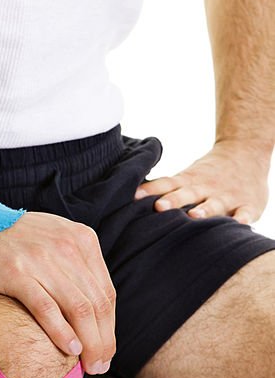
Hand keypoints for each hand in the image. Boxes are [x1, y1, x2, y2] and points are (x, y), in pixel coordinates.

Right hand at [0, 211, 115, 374]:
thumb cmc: (11, 242)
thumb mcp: (53, 241)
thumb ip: (75, 265)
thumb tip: (93, 308)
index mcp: (81, 240)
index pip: (106, 292)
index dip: (109, 327)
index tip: (105, 350)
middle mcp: (66, 247)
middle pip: (97, 304)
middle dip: (103, 340)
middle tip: (100, 366)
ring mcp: (41, 259)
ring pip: (78, 309)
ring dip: (89, 343)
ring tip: (90, 365)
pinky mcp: (15, 272)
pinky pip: (46, 308)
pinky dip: (62, 332)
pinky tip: (70, 350)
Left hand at [134, 139, 270, 223]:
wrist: (246, 153)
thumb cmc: (207, 174)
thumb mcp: (187, 177)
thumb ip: (165, 190)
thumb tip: (130, 202)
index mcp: (188, 181)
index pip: (166, 184)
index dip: (151, 190)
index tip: (134, 196)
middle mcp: (205, 188)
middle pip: (187, 193)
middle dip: (174, 200)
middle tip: (159, 206)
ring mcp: (227, 196)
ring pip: (215, 203)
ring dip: (205, 209)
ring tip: (194, 215)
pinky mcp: (248, 204)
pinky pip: (246, 212)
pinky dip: (243, 218)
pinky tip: (240, 224)